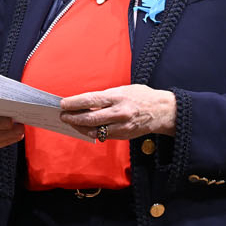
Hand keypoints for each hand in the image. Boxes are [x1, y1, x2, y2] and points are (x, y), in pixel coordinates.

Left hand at [59, 84, 176, 141]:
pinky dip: (92, 132)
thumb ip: (106, 96)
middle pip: (90, 118)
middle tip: (63, 116)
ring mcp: (121, 126)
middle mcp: (119, 112)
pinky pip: (103, 136)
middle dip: (73, 118)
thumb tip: (86, 101)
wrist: (162, 111)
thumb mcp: (124, 89)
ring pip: (94, 130)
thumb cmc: (142, 96)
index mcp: (118, 97)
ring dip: (80, 127)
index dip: (74, 103)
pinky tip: (85, 128)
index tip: (63, 104)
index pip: (90, 100)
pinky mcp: (123, 135)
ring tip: (72, 123)